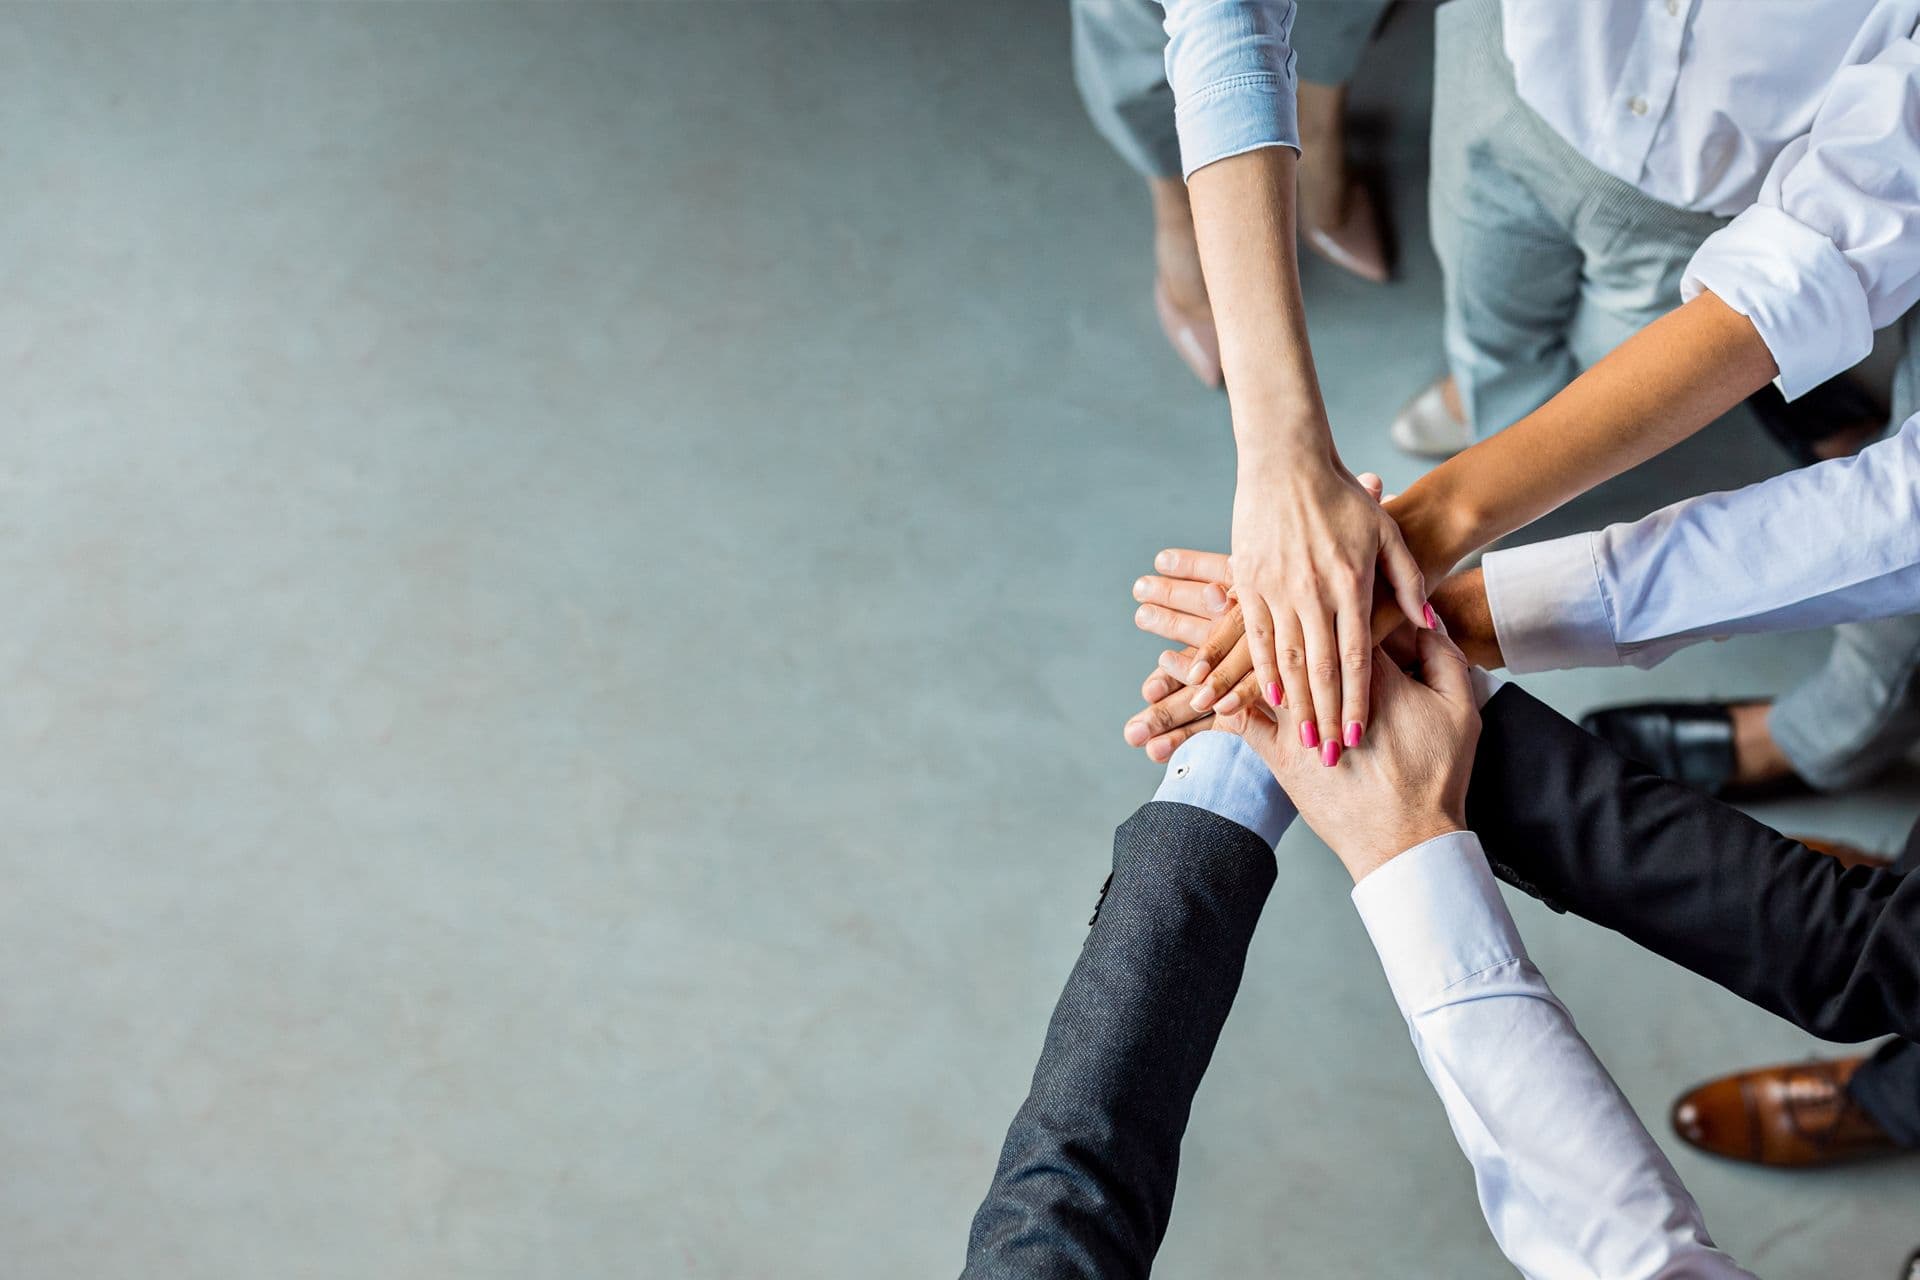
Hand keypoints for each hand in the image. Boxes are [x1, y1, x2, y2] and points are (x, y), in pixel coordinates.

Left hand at [1220, 625, 1480, 882]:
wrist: (1408, 838)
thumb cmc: (1437, 774)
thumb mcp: (1460, 708)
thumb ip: (1444, 656)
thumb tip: (1424, 618)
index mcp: (1371, 673)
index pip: (1346, 619)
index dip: (1342, 606)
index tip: (1334, 599)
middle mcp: (1325, 693)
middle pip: (1296, 642)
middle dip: (1279, 615)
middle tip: (1259, 596)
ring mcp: (1297, 725)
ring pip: (1260, 676)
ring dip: (1229, 655)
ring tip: (1203, 639)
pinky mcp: (1279, 756)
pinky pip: (1241, 722)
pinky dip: (1224, 702)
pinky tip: (1208, 687)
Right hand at [1230, 453, 1429, 752]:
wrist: (1287, 461)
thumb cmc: (1343, 496)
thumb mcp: (1387, 534)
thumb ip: (1409, 581)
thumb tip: (1429, 626)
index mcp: (1351, 584)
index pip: (1357, 658)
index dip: (1358, 702)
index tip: (1357, 737)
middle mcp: (1313, 591)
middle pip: (1322, 669)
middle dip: (1326, 717)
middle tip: (1329, 757)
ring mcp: (1278, 588)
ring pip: (1288, 659)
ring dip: (1295, 704)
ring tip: (1302, 737)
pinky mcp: (1250, 581)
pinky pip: (1256, 635)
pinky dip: (1261, 668)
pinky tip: (1268, 696)